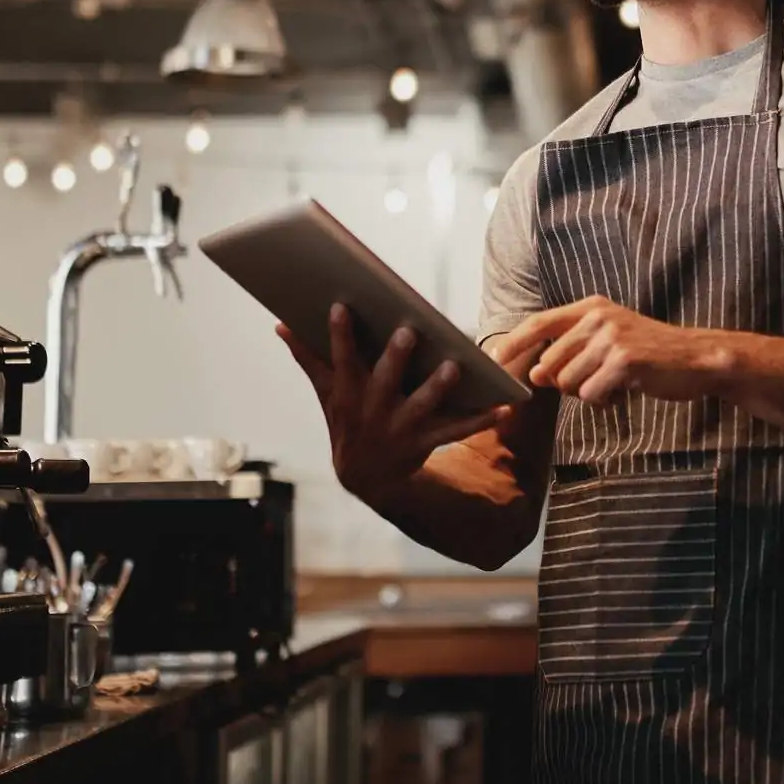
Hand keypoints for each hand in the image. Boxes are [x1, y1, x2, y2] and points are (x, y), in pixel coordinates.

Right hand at [277, 305, 510, 505]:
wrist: (366, 478)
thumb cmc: (347, 422)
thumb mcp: (326, 393)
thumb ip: (308, 358)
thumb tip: (280, 325)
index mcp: (348, 394)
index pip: (341, 359)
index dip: (340, 335)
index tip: (342, 306)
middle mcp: (373, 410)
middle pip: (383, 381)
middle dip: (395, 358)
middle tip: (408, 332)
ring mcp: (399, 429)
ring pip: (421, 407)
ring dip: (437, 388)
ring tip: (453, 368)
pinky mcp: (425, 443)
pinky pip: (455, 432)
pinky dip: (479, 421)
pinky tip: (502, 408)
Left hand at [489, 295, 734, 406]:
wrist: (696, 359)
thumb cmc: (649, 354)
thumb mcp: (607, 341)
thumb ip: (570, 352)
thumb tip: (535, 374)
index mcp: (590, 307)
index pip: (538, 323)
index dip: (512, 343)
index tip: (493, 361)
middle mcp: (597, 317)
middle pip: (550, 363)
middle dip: (565, 383)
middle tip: (599, 381)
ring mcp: (611, 337)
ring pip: (568, 382)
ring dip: (588, 392)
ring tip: (616, 382)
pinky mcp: (624, 360)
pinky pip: (591, 394)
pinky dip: (605, 400)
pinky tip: (626, 390)